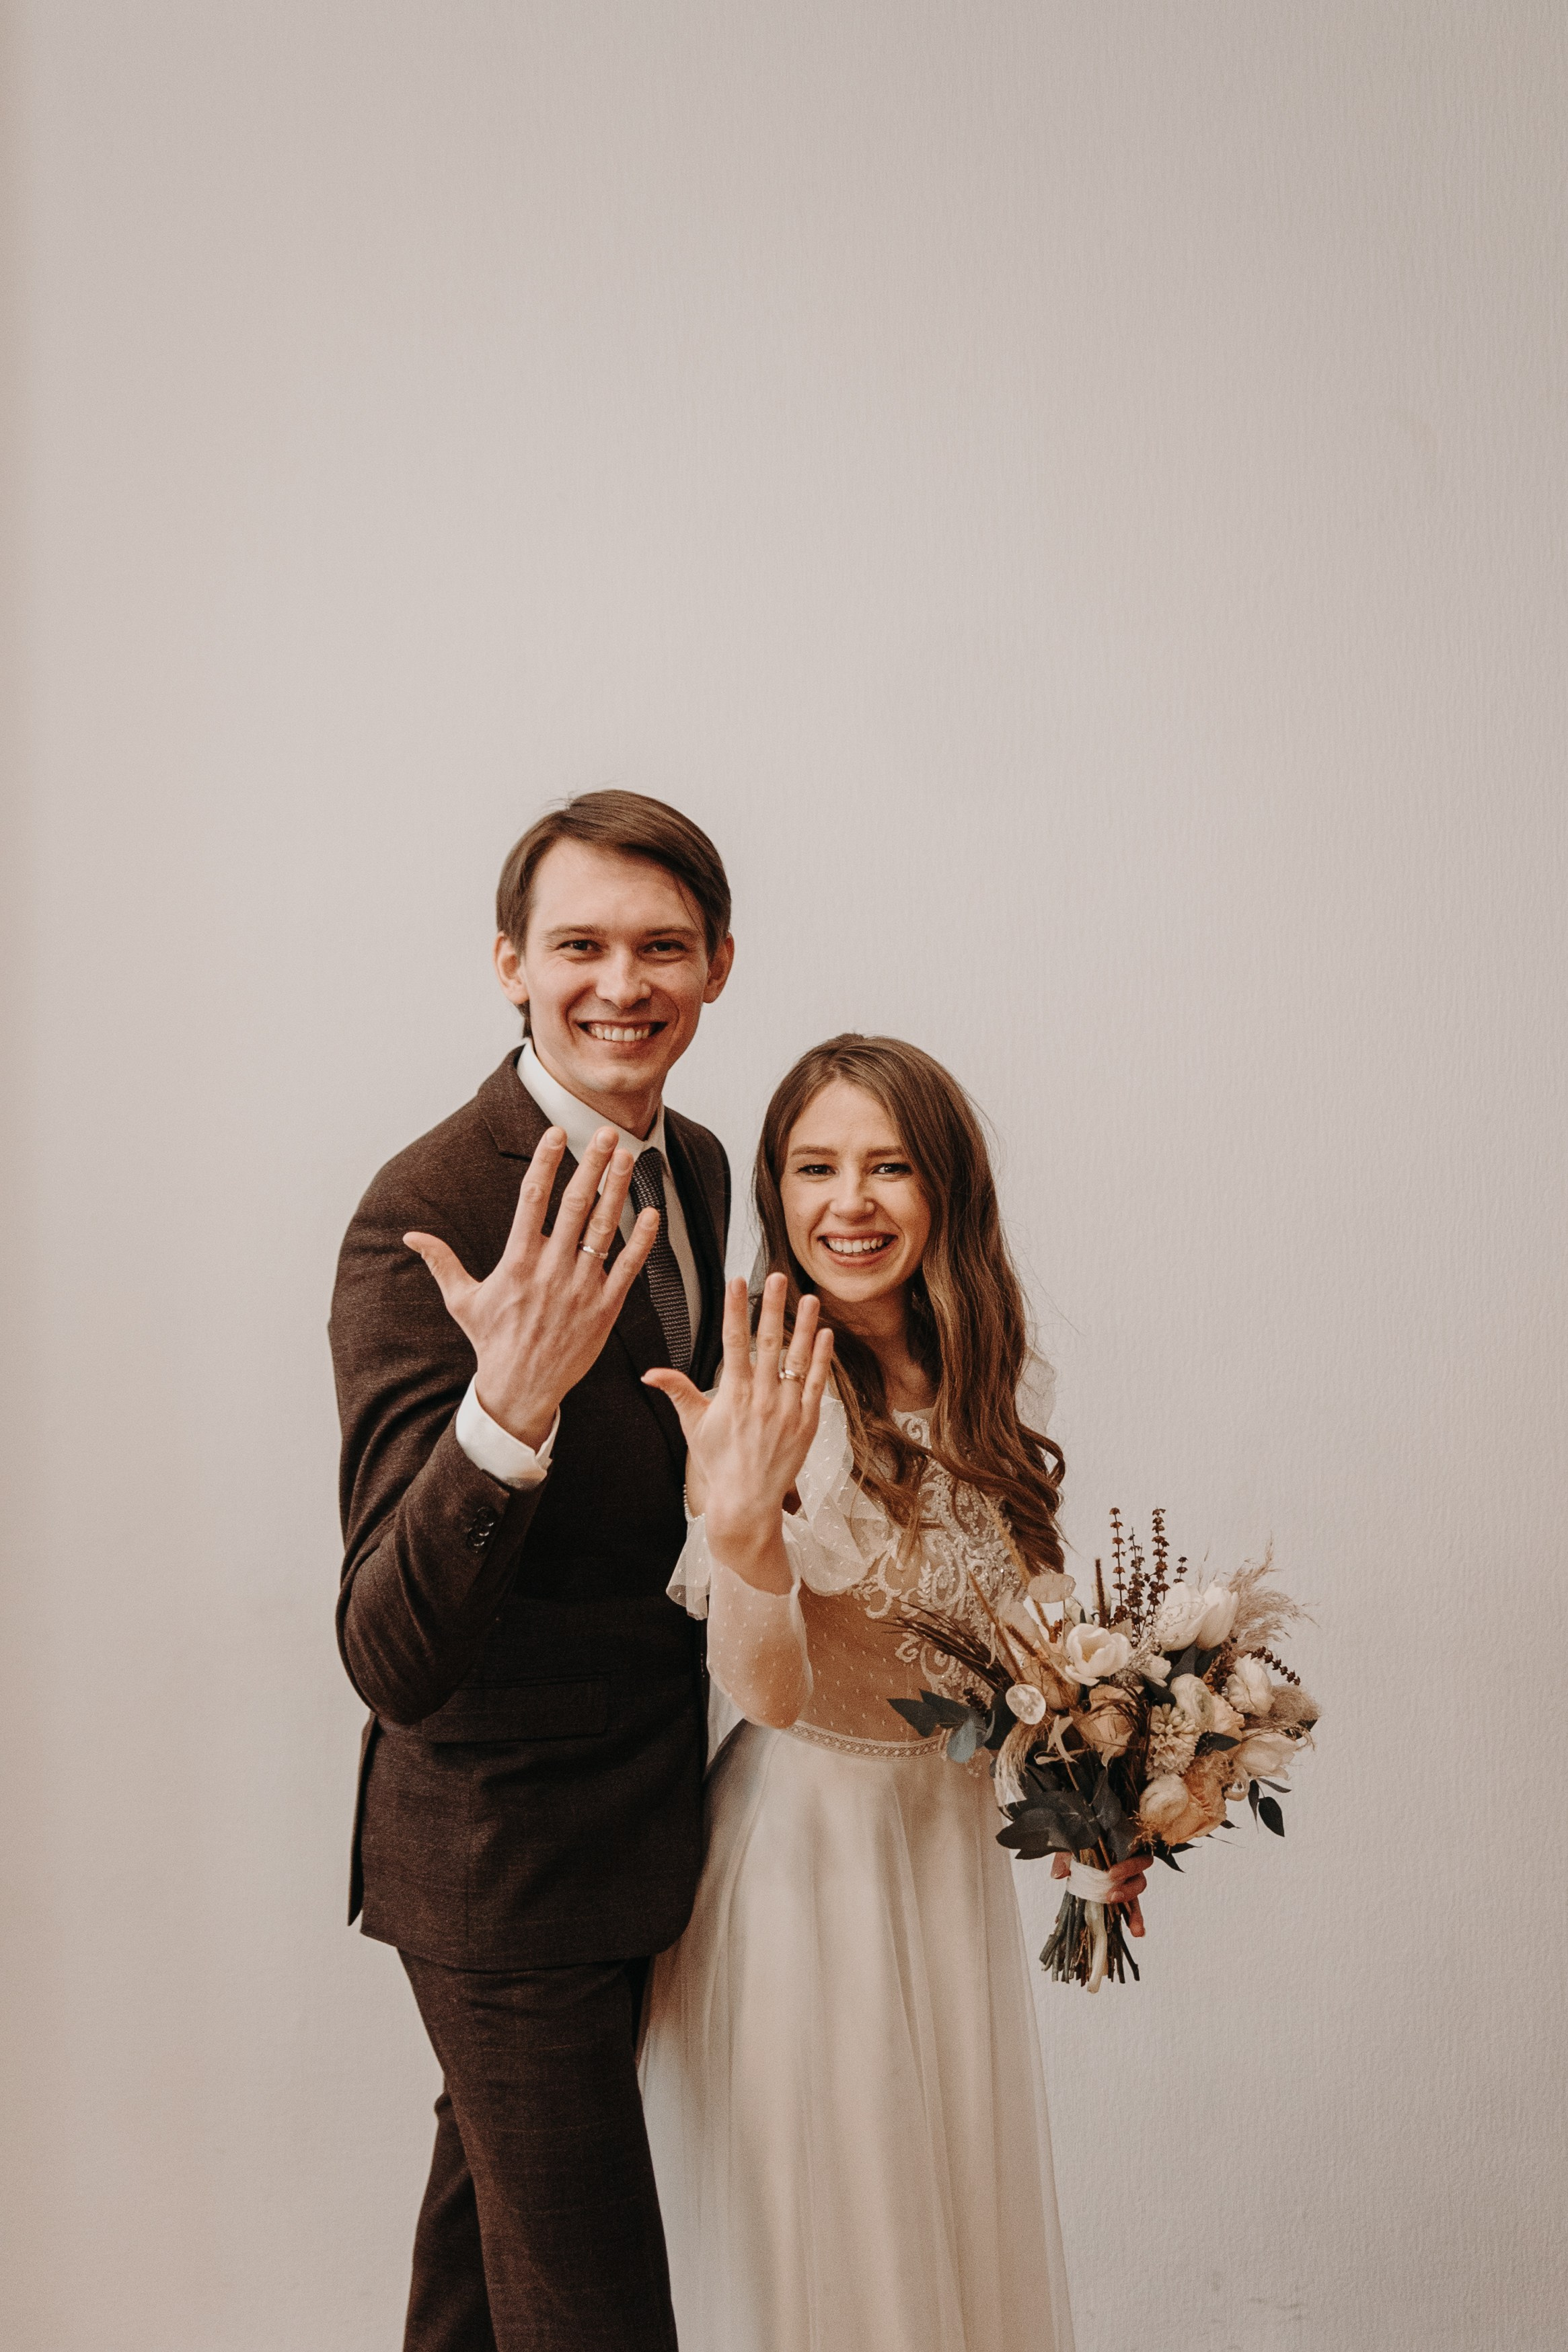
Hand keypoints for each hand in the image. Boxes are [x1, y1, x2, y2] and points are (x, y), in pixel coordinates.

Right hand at [405, 1126, 659, 1448]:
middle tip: (605, 1133)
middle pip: (574, 1205)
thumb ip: (441, 1262)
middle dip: (591, 1166)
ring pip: (603, 1229)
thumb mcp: (462, 1300)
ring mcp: (580, 1288)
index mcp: (517, 1261)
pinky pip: (628, 1267)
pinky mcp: (604, 1308)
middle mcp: (551, 1269)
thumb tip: (410, 1237)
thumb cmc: (492, 1342)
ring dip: (617, 1189)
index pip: (531, 1199)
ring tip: (628, 1156)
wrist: (521, 1389)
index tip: (556, 1132)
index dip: (545, 1163)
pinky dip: (642, 1240)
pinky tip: (652, 1212)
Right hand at [644, 1272, 833, 1588]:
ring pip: (798, 1359)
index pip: (733, 1341)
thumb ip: (678, 1391)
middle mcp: (762, 1399)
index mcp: (733, 1395)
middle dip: (772, 1307)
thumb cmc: (718, 1462)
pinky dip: (821, 1359)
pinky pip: (817, 1384)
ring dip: (804, 1326)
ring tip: (809, 1297)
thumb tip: (650, 1372)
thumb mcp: (694, 1425)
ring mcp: (787, 1410)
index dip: (734, 1309)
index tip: (735, 1282)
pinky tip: (824, 1335)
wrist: (746, 1501)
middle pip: (769, 1343)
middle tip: (776, 1277)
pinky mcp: (807, 1422)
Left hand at [1051, 1850, 1147, 1937]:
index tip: (1110, 1874)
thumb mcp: (1071, 1849)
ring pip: (1137, 1898)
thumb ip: (1065, 1858)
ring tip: (1134, 1928)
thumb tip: (1058, 1874)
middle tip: (1111, 1896)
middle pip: (1140, 1880)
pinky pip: (1132, 1910)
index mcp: (1123, 1852)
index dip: (1128, 1867)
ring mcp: (1127, 1884)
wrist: (1078, 1845)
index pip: (1137, 1858)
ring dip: (1136, 1913)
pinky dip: (1136, 1921)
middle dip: (1128, 1891)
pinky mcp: (1122, 1898)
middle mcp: (1129, 1869)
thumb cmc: (1081, 1845)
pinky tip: (1138, 1933)